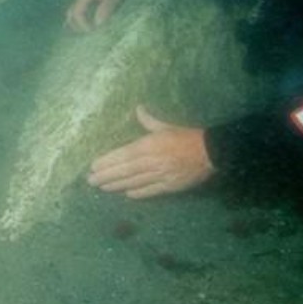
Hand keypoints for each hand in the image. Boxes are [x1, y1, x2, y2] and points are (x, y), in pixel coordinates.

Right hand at [64, 0, 130, 32]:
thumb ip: (105, 10)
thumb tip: (97, 24)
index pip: (78, 14)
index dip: (83, 25)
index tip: (93, 32)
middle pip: (71, 13)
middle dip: (77, 25)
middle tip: (87, 34)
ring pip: (73, 10)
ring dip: (77, 22)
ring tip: (83, 32)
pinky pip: (80, 8)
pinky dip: (80, 17)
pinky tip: (84, 23)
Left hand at [87, 106, 213, 198]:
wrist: (212, 152)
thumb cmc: (187, 136)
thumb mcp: (166, 126)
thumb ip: (149, 121)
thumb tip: (138, 108)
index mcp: (149, 145)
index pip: (123, 155)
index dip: (107, 162)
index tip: (94, 166)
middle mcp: (152, 161)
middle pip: (125, 170)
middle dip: (106, 176)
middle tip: (91, 180)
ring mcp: (161, 175)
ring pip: (134, 181)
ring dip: (117, 185)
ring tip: (103, 187)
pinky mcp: (171, 186)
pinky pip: (151, 191)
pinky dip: (139, 193)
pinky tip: (127, 194)